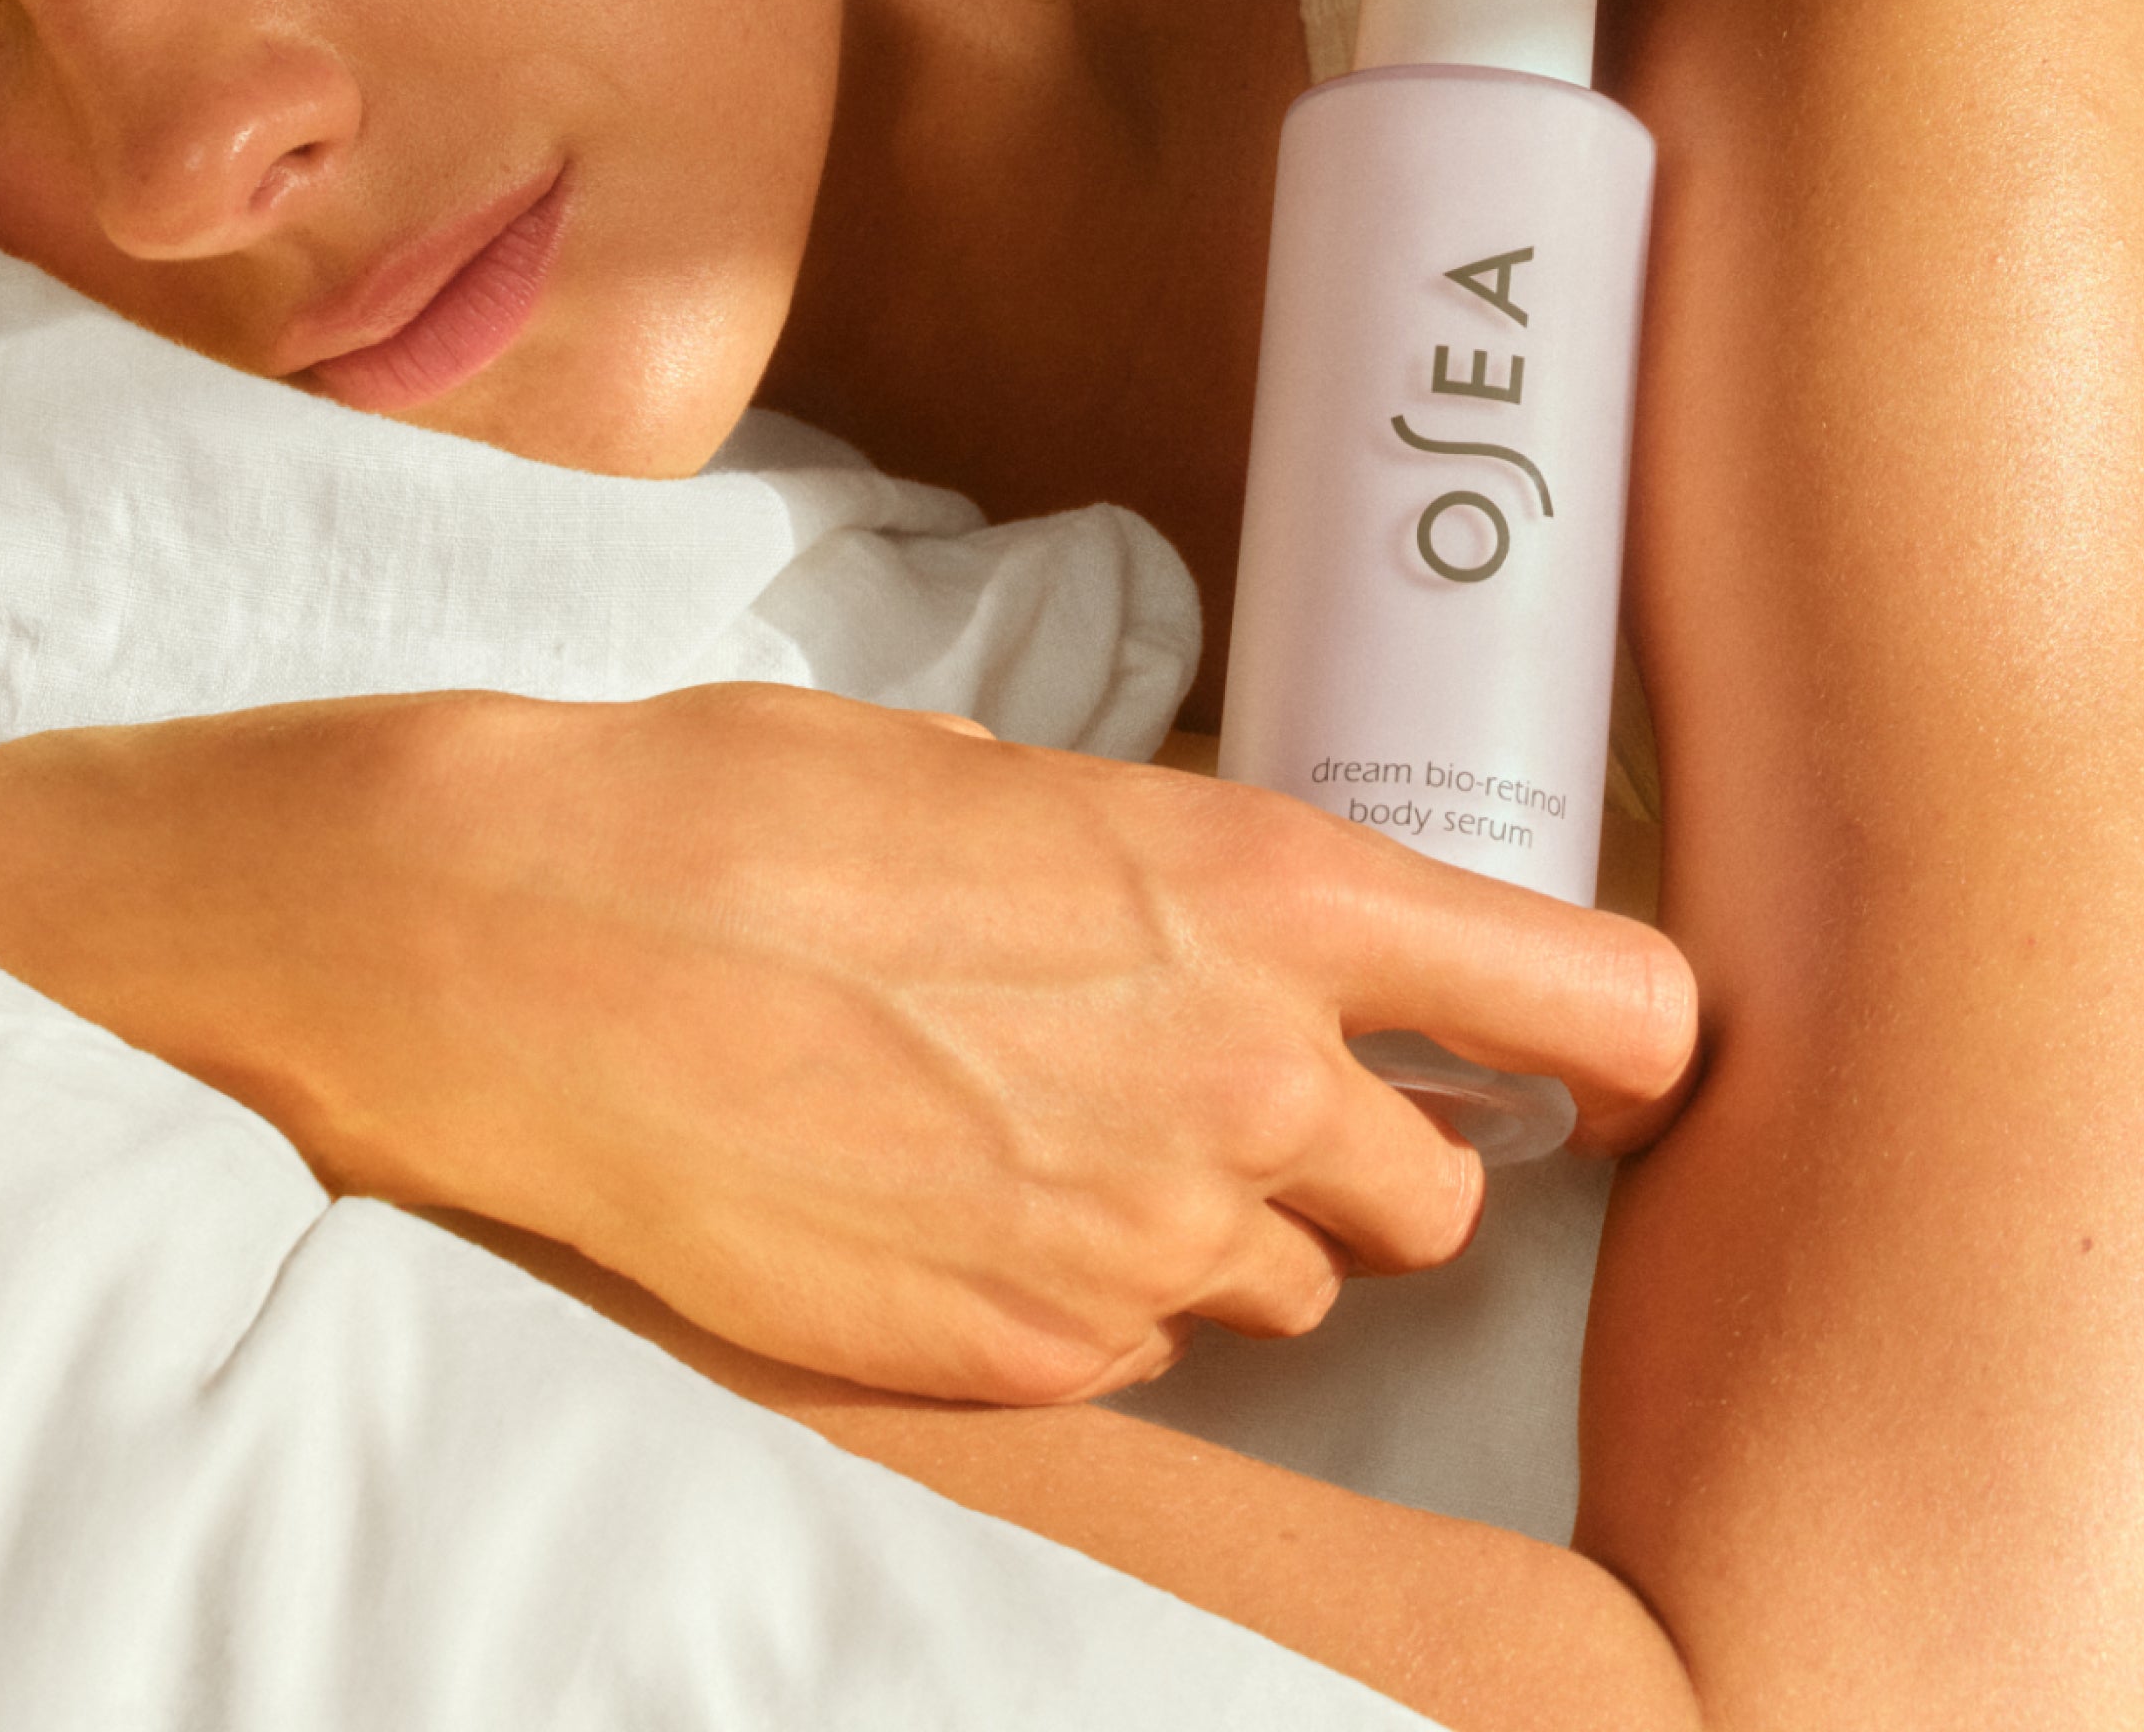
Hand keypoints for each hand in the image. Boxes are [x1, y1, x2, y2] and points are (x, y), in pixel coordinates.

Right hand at [0, 679, 1695, 1404]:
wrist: (520, 958)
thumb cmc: (735, 811)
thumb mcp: (987, 776)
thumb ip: (1155, 868)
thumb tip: (1219, 918)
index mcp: (1261, 892)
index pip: (1598, 999)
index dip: (1623, 1035)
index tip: (1608, 1051)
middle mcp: (1241, 1088)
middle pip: (1443, 1198)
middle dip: (1366, 1154)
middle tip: (1226, 1086)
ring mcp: (1135, 1254)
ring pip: (1286, 1289)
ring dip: (1216, 1230)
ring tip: (1037, 1132)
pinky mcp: (1024, 1368)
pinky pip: (1129, 1356)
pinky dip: (1076, 1298)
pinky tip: (940, 1201)